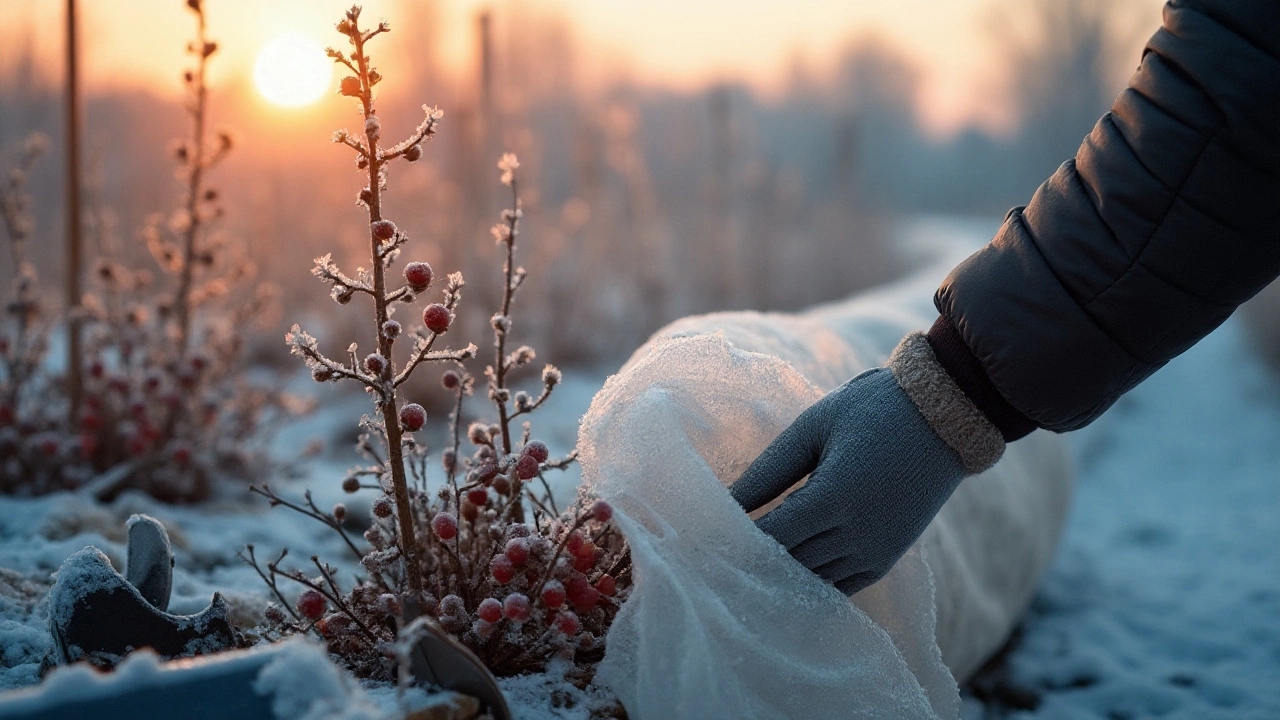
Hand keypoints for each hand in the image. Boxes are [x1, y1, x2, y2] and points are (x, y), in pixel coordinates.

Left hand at [730, 367, 967, 593]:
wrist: (946, 418)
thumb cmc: (872, 410)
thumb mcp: (813, 428)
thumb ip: (768, 470)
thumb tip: (724, 502)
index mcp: (832, 499)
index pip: (766, 538)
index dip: (731, 542)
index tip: (701, 538)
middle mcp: (854, 536)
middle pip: (783, 563)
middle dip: (746, 559)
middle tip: (708, 554)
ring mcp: (873, 553)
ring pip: (807, 580)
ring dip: (775, 573)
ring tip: (738, 563)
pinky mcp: (885, 560)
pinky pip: (835, 587)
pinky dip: (807, 582)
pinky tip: (781, 570)